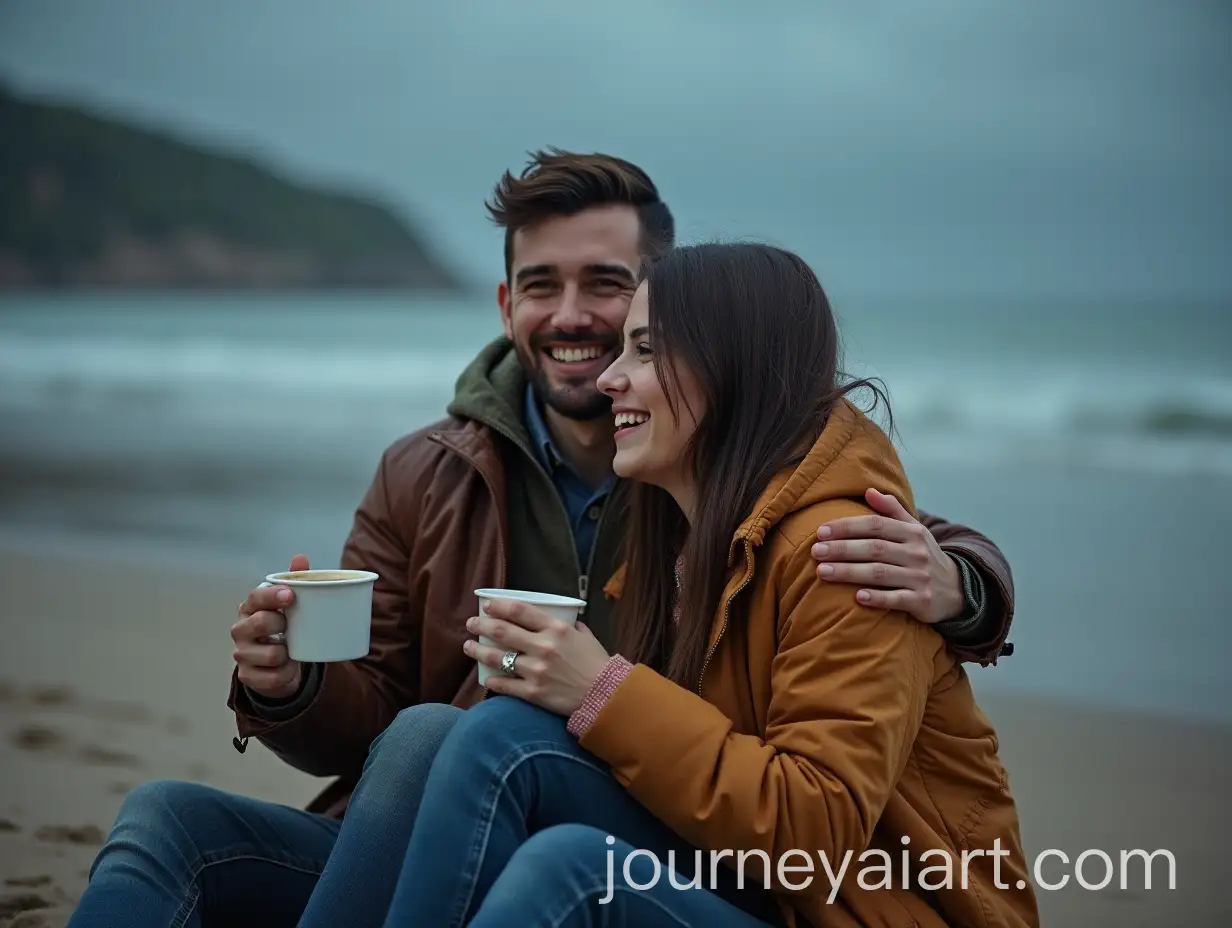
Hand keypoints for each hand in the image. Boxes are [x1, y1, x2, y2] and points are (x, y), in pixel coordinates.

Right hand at [232, 553, 307, 698]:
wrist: (279, 665)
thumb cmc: (283, 628)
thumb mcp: (290, 606)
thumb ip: (295, 581)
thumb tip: (300, 558)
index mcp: (250, 608)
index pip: (255, 597)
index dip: (272, 595)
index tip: (290, 595)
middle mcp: (241, 630)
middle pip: (259, 623)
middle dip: (280, 624)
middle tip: (289, 626)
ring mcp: (242, 654)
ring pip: (269, 654)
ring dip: (287, 653)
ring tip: (291, 650)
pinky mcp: (247, 676)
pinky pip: (273, 677)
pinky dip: (286, 673)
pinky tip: (288, 668)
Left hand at [464, 600, 610, 715]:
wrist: (605, 696)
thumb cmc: (598, 664)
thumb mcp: (586, 638)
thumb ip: (573, 627)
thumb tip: (565, 619)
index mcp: (556, 629)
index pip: (521, 611)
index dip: (500, 606)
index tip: (487, 605)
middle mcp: (543, 647)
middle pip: (503, 632)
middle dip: (482, 626)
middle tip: (472, 624)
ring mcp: (536, 670)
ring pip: (498, 658)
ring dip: (479, 651)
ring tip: (468, 647)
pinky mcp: (533, 692)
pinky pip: (505, 685)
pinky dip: (492, 680)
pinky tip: (485, 677)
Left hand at [812, 489, 963, 623]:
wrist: (957, 589)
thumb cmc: (923, 555)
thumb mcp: (914, 529)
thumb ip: (892, 510)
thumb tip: (869, 490)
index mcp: (911, 532)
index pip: (875, 525)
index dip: (847, 527)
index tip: (820, 531)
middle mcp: (916, 553)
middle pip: (874, 548)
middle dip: (842, 549)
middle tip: (815, 551)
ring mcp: (920, 577)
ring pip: (880, 573)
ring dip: (849, 572)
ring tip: (822, 572)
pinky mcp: (922, 601)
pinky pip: (896, 599)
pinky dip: (877, 598)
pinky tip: (857, 597)